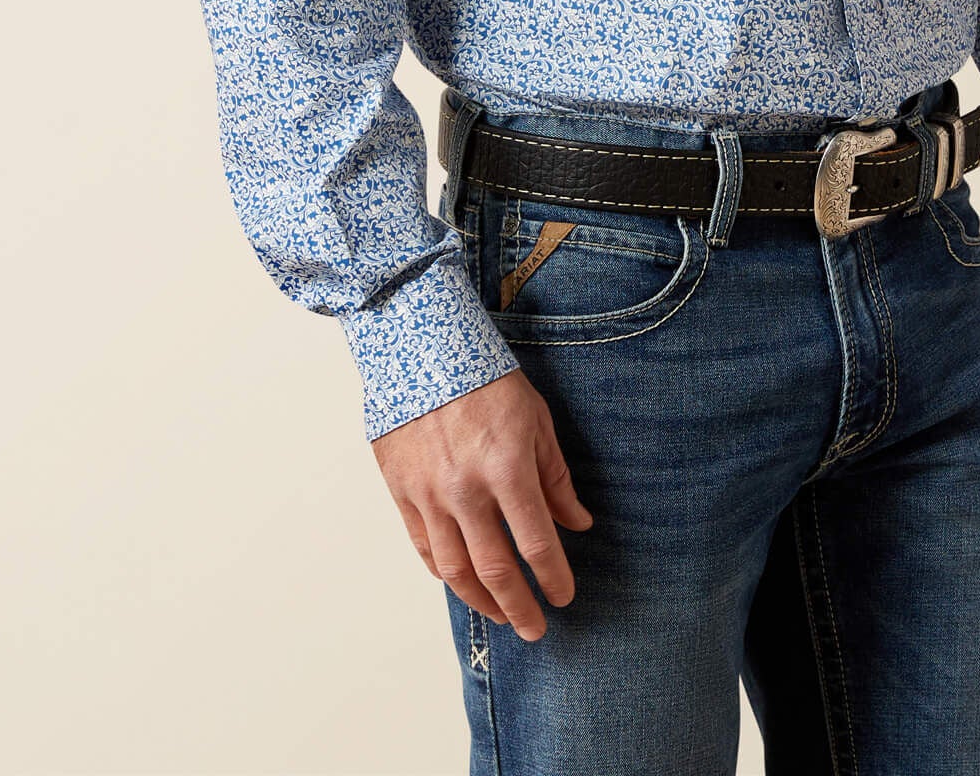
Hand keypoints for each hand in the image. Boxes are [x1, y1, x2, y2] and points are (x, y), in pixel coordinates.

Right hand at [371, 366, 592, 640]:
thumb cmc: (487, 379)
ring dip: (481, 600)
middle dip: (519, 606)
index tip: (564, 597)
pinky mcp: (401, 490)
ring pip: (455, 569)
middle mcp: (466, 489)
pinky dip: (444, 571)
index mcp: (507, 468)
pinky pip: (424, 546)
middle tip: (535, 629)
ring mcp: (429, 493)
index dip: (553, 578)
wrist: (421, 349)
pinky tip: (462, 580)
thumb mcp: (535, 420)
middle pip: (495, 568)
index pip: (536, 543)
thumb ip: (555, 477)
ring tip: (502, 614)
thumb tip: (577, 523)